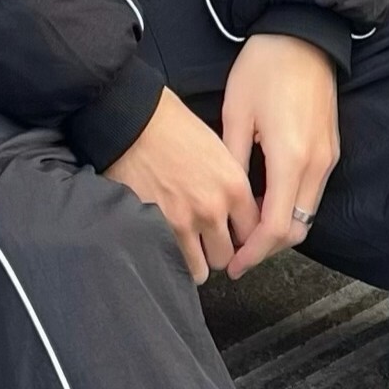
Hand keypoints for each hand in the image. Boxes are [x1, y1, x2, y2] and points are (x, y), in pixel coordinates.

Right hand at [102, 86, 260, 283]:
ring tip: (187, 248)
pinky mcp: (155, 227)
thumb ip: (230, 184)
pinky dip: (171, 259)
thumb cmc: (172, 125)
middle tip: (207, 242)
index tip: (234, 236)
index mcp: (234, 186)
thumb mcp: (218, 149)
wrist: (134, 120)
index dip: (244, 237)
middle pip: (228, 256)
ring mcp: (184, 222)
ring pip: (202, 268)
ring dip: (195, 259)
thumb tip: (233, 211)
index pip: (255, 233)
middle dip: (218, 251)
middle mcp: (213, 209)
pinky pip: (172, 262)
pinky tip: (168, 247)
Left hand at [217, 34, 339, 277]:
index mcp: (291, 158)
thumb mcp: (236, 115)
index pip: (277, 228)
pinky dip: (291, 205)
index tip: (234, 264)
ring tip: (246, 227)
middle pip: (297, 228)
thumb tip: (226, 205)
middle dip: (267, 246)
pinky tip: (264, 199)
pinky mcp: (331, 148)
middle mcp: (317, 164)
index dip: (254, 252)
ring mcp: (328, 157)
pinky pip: (312, 192)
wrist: (302, 34)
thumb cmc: (264, 68)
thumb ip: (234, 165)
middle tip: (236, 250)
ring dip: (280, 226)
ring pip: (308, 212)